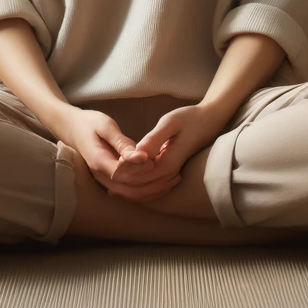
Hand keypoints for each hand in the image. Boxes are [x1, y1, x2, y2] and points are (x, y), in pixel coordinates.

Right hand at [48, 107, 179, 202]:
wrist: (71, 128)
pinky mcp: (111, 182)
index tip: (157, 157)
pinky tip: (164, 183)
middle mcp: (103, 177)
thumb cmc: (89, 123)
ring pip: (133, 195)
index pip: (125, 174)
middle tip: (175, 171)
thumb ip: (122, 143)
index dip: (143, 169)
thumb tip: (141, 156)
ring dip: (155, 189)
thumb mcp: (105, 126)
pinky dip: (149, 191)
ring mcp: (106, 182)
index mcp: (100, 162)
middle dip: (155, 182)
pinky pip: (131, 193)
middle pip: (132, 188)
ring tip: (174, 178)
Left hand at [103, 103, 229, 201]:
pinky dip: (134, 186)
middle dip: (118, 181)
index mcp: (166, 164)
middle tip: (97, 172)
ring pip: (143, 190)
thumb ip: (153, 139)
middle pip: (138, 187)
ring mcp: (169, 174)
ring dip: (124, 186)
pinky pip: (149, 186)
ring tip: (105, 178)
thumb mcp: (170, 123)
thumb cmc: (189, 118)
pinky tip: (121, 179)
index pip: (136, 176)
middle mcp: (168, 174)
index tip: (104, 161)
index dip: (119, 170)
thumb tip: (137, 154)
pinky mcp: (168, 171)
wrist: (210, 121)